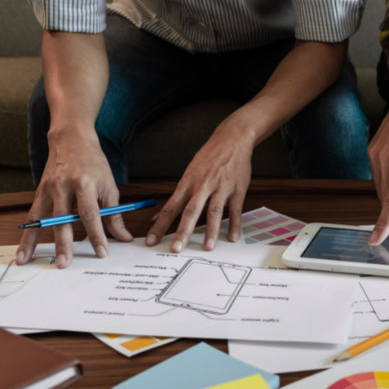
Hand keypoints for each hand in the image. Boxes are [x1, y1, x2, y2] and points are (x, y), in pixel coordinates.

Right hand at [16, 126, 132, 268]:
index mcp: (84, 182)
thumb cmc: (93, 164)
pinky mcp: (38, 192)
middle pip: (62, 219)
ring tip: (26, 261)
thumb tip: (122, 238)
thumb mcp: (109, 186)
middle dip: (63, 243)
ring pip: (40, 219)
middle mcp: (62, 185)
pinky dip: (27, 234)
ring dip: (32, 242)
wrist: (71, 139)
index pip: (90, 213)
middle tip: (65, 264)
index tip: (102, 252)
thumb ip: (114, 214)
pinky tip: (22, 251)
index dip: (96, 234)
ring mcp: (47, 188)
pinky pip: (33, 216)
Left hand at [145, 116, 254, 252]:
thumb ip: (176, 198)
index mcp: (188, 183)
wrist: (232, 139)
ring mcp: (221, 188)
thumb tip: (158, 217)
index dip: (160, 225)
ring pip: (214, 212)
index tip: (151, 240)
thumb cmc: (209, 158)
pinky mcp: (237, 190)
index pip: (171, 207)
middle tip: (176, 249)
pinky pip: (235, 210)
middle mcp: (203, 186)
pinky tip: (232, 237)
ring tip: (207, 247)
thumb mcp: (190, 174)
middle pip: (190, 211)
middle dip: (182, 231)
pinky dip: (234, 224)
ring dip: (211, 231)